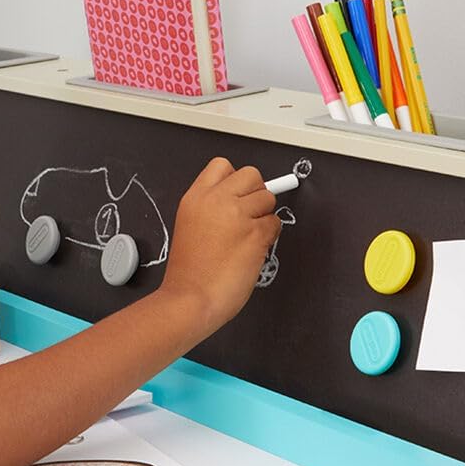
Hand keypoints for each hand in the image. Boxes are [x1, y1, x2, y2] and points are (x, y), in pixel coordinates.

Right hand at [161, 158, 281, 334]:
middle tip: (248, 215)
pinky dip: (269, 236)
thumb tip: (240, 201)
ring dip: (264, 216)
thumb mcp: (190, 227)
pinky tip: (252, 250)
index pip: (222, 165)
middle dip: (255, 193)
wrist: (190, 299)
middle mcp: (216, 201)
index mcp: (195, 198)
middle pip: (251, 174)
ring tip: (248, 237)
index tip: (237, 196)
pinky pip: (275, 224)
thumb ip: (211, 209)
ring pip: (268, 198)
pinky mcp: (255, 234)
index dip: (235, 180)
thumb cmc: (189, 274)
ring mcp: (237, 216)